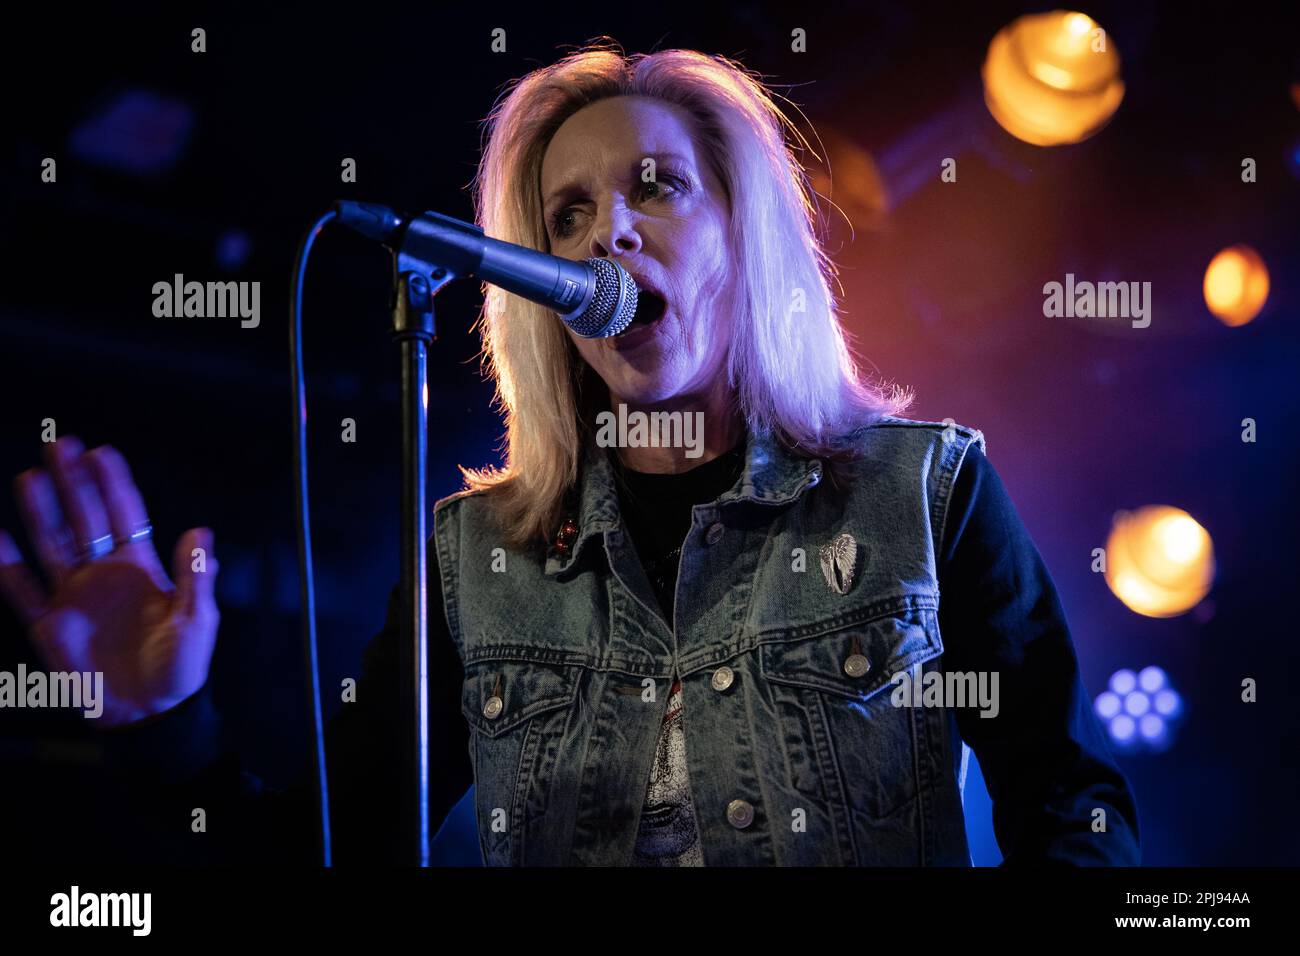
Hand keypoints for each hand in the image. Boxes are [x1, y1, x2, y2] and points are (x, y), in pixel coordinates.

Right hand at [0, 436, 219, 726]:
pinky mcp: (47, 624)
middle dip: (73, 482)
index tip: (101, 451)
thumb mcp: (197, 621)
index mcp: (141, 567)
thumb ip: (195, 578)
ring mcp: (73, 595)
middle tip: (60, 444)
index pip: (125, 515)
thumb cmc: (181, 667)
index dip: (113, 484)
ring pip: (52, 543)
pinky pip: (21, 588)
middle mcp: (103, 573)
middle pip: (84, 518)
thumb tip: (200, 532)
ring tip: (30, 476)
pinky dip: (6, 564)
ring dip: (41, 511)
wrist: (149, 714)